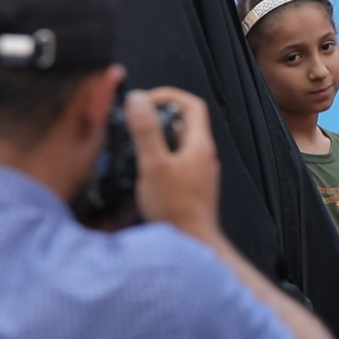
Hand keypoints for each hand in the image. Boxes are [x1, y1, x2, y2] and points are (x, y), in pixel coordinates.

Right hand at [128, 88, 221, 240]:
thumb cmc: (175, 209)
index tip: (145, 101)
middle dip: (158, 116)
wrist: (191, 242)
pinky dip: (160, 156)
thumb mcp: (153, 165)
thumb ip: (146, 131)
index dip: (168, 96)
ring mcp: (198, 169)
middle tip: (136, 122)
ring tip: (136, 145)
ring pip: (178, 142)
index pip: (192, 104)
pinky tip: (144, 168)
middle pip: (183, 121)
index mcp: (199, 144)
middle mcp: (203, 154)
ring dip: (157, 137)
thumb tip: (138, 100)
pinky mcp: (191, 184)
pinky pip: (176, 159)